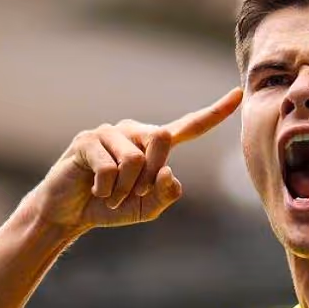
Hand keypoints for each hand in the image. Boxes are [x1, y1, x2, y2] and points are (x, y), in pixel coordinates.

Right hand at [27, 87, 242, 234]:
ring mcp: (109, 132)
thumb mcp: (147, 208)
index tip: (239, 94)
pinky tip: (96, 190)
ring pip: (135, 159)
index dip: (214, 113)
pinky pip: (110, 168)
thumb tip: (169, 174)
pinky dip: (107, 190)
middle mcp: (134, 132)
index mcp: (153, 146)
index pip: (188, 127)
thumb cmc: (110, 207)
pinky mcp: (87, 140)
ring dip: (125, 189)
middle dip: (150, 175)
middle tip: (133, 194)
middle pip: (162, 138)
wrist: (70, 213)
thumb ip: (165, 195)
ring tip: (111, 195)